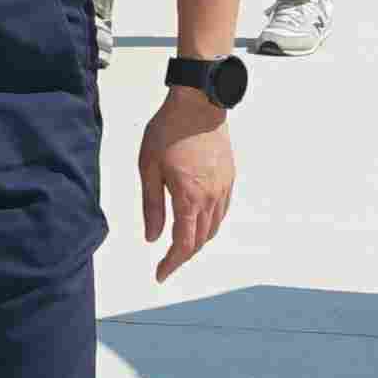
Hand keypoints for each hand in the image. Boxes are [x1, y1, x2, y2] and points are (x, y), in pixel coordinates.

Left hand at [133, 88, 235, 278]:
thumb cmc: (169, 130)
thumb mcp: (149, 168)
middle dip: (183, 256)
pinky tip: (198, 221)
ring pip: (213, 227)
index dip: (172, 263)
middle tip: (166, 264)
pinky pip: (221, 211)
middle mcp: (211, 197)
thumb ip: (151, 206)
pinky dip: (209, 225)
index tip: (160, 274)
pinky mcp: (229, 177)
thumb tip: (152, 237)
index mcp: (189, 197)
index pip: (183, 243)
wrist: (199, 102)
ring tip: (180, 246)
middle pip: (200, 240)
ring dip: (197, 242)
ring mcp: (223, 187)